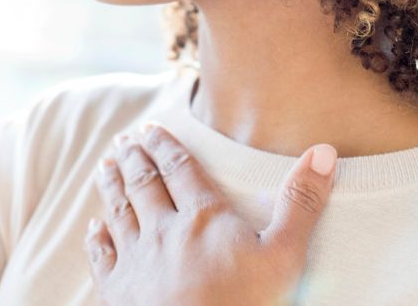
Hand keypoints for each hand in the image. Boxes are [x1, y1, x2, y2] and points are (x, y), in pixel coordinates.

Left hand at [85, 123, 337, 305]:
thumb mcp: (286, 257)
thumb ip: (301, 204)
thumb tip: (322, 152)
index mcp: (203, 218)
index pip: (179, 169)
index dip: (164, 145)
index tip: (151, 128)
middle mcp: (163, 231)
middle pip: (143, 184)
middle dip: (134, 158)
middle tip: (123, 140)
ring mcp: (137, 261)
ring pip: (119, 211)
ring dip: (111, 185)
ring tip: (105, 164)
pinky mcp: (119, 292)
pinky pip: (102, 257)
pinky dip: (97, 238)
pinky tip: (94, 226)